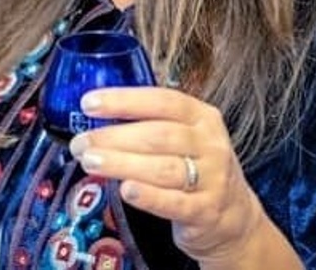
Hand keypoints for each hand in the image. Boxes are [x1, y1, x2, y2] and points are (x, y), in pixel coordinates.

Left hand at [67, 87, 268, 264]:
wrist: (233, 215)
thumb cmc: (197, 168)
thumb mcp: (185, 137)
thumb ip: (150, 124)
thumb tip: (97, 116)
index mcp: (202, 117)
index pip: (162, 101)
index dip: (124, 100)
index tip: (89, 103)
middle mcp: (210, 144)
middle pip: (159, 135)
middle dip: (114, 137)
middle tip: (81, 141)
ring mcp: (212, 179)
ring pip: (163, 169)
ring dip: (122, 164)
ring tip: (91, 161)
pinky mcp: (205, 211)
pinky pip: (174, 203)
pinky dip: (148, 196)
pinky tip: (125, 190)